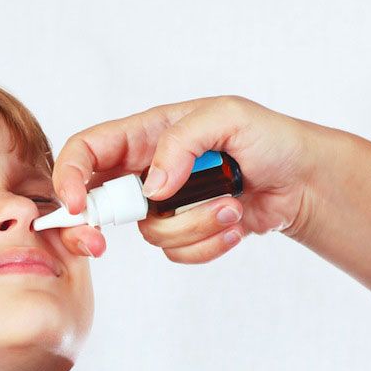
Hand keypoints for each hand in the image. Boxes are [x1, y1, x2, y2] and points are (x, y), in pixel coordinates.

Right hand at [52, 95, 321, 262]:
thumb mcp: (228, 117)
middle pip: (98, 202)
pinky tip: (236, 222)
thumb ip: (181, 141)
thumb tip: (152, 187)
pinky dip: (209, 243)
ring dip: (194, 225)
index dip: (69, 175)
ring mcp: (164, 205)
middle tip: (108, 238)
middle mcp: (146, 170)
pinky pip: (177, 252)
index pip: (86, 150)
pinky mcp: (185, 232)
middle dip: (100, 225)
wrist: (301, 181)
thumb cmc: (268, 138)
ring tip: (230, 204)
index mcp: (145, 134)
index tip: (75, 206)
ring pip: (149, 234)